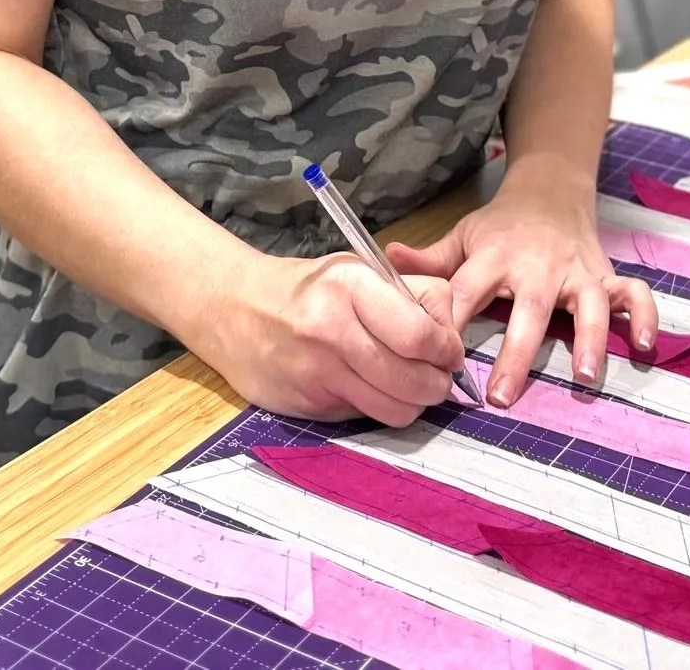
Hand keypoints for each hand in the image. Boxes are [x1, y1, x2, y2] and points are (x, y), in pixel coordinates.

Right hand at [202, 248, 466, 425]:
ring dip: (413, 403)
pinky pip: (366, 417)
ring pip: (395, 410)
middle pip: (414, 380)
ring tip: (408, 383)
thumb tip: (452, 334)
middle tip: (437, 374)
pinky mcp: (309, 405)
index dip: (447, 349)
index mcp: (352, 286)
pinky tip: (367, 386)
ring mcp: (318, 372)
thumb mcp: (360, 270)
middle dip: (438, 383)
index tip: (450, 350)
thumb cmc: (310, 288)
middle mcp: (333, 329)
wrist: (237, 310)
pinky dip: (378, 407)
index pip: (420, 335)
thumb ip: (412, 295)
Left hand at [386, 158, 656, 407]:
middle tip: (501, 396)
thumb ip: (430, 259)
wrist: (551, 188)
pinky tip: (644, 347)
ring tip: (583, 376)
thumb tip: (383, 260)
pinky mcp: (606, 275)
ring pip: (589, 305)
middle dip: (517, 352)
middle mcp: (539, 264)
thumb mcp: (464, 236)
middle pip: (530, 309)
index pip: (467, 290)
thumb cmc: (501, 225)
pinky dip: (645, 317)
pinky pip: (635, 294)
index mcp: (496, 255)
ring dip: (589, 340)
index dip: (449, 322)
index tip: (436, 359)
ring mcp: (578, 270)